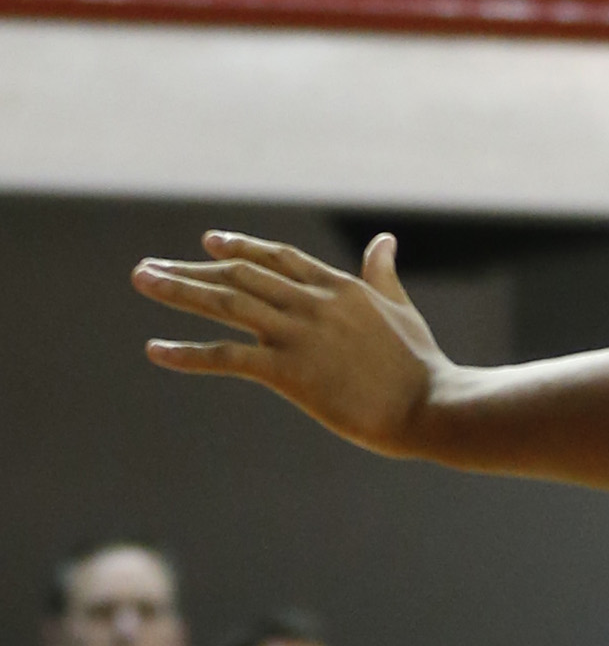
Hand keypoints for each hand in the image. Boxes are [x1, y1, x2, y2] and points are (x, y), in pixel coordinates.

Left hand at [135, 228, 451, 454]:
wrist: (429, 404)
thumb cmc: (421, 364)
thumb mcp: (400, 308)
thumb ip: (382, 275)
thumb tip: (384, 241)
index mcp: (339, 287)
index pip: (278, 259)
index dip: (241, 248)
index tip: (210, 242)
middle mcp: (312, 303)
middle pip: (240, 276)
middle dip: (192, 269)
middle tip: (150, 267)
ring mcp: (298, 334)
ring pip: (226, 303)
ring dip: (178, 290)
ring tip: (142, 279)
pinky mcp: (289, 370)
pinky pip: (227, 356)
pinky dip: (188, 353)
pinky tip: (155, 349)